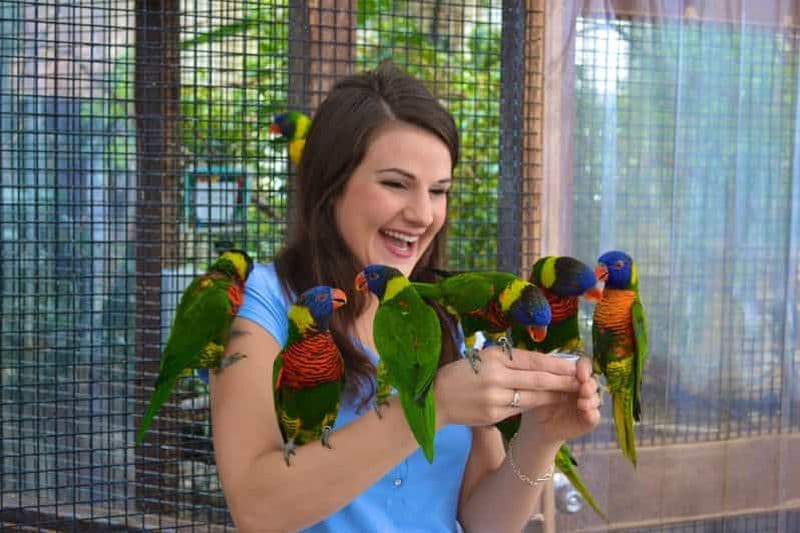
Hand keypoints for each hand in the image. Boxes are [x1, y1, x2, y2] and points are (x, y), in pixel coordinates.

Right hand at [434, 345, 581, 427]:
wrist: (436, 398)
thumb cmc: (461, 373)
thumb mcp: (482, 357)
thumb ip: (509, 360)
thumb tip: (540, 362)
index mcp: (494, 357)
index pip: (533, 360)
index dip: (556, 364)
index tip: (573, 366)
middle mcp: (496, 376)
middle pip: (538, 379)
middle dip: (563, 381)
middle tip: (581, 381)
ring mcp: (495, 397)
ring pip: (533, 396)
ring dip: (554, 395)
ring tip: (569, 393)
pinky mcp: (494, 415)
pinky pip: (521, 408)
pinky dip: (535, 404)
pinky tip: (547, 402)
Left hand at [517, 356, 600, 443]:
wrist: (539, 424)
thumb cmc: (540, 401)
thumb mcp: (542, 388)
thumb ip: (550, 379)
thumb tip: (552, 370)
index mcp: (574, 377)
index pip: (584, 367)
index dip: (584, 368)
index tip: (580, 373)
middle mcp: (583, 389)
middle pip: (592, 382)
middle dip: (590, 385)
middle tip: (584, 388)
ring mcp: (588, 404)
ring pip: (595, 399)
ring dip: (591, 400)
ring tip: (583, 403)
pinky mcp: (588, 420)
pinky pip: (594, 417)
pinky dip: (592, 414)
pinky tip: (586, 413)